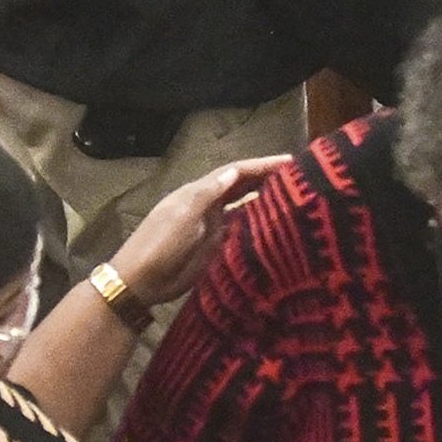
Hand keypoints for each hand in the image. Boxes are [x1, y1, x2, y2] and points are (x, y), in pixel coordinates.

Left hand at [107, 154, 293, 308]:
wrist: (140, 281)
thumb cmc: (159, 244)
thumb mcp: (183, 215)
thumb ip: (208, 193)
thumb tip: (234, 171)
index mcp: (199, 193)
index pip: (235, 172)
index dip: (261, 165)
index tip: (289, 160)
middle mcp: (209, 205)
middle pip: (242, 186)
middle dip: (268, 178)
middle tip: (300, 177)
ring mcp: (213, 226)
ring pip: (245, 208)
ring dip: (266, 201)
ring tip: (296, 198)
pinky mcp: (216, 247)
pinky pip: (242, 231)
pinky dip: (259, 226)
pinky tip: (277, 226)